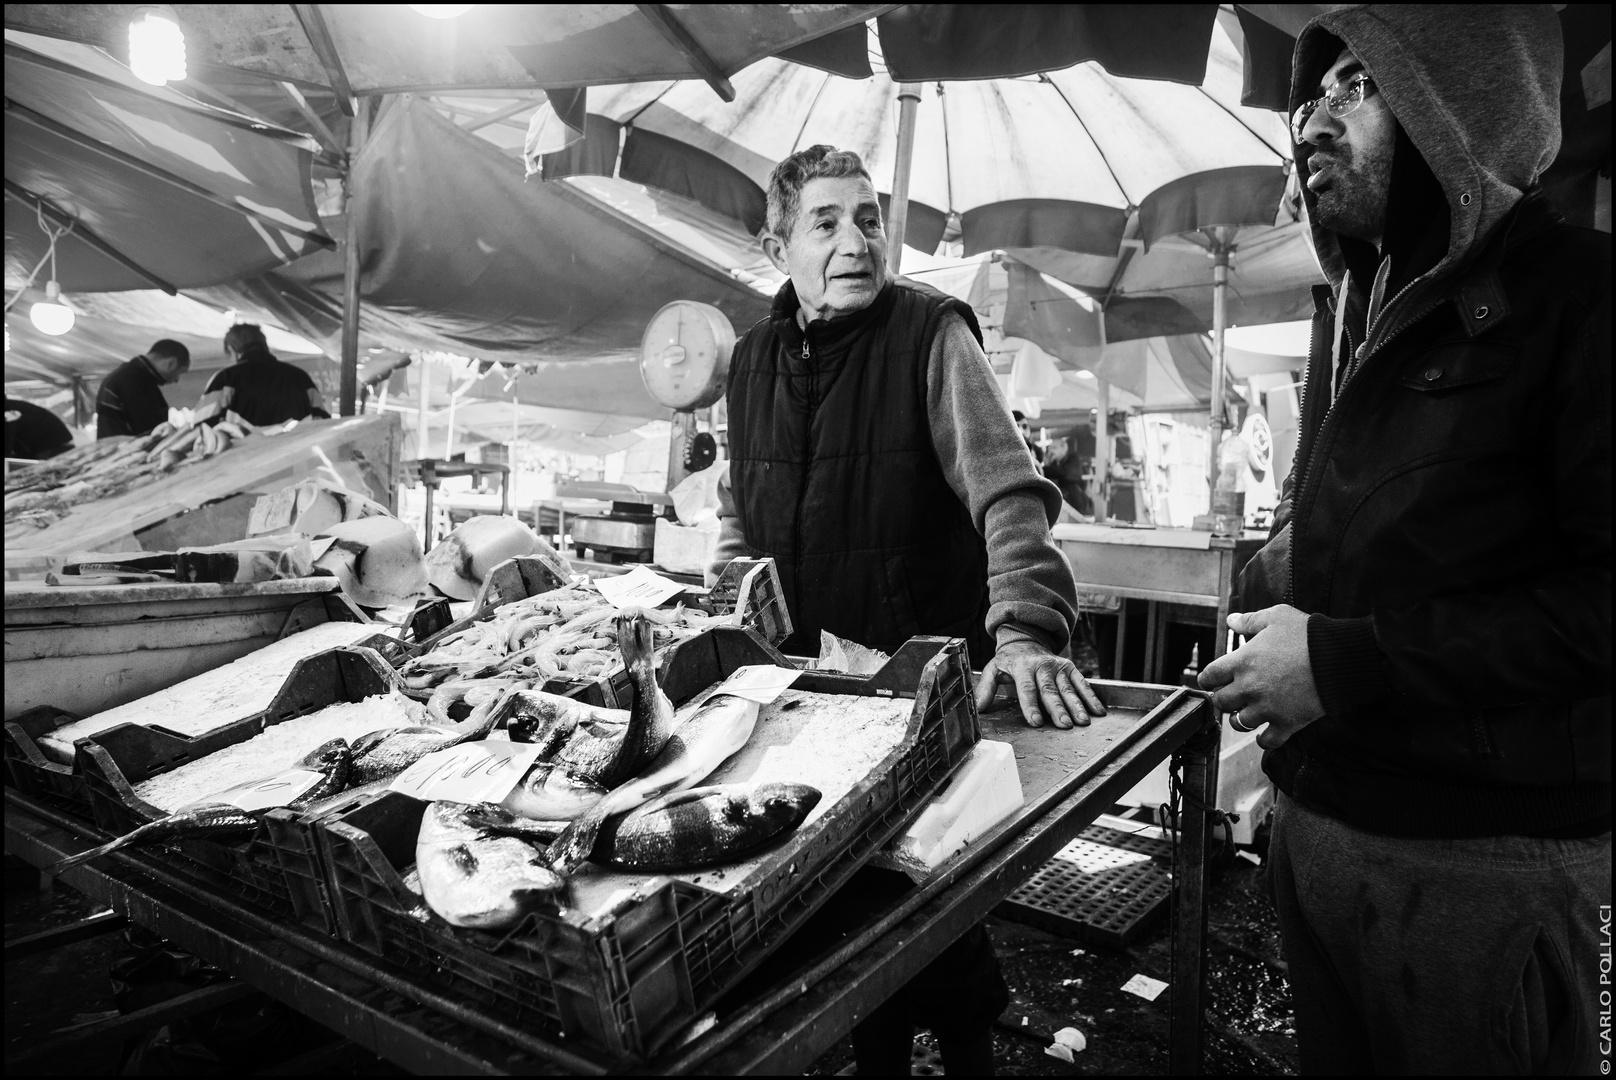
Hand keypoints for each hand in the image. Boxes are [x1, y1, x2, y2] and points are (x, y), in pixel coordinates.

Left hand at [974, 640, 1105, 728]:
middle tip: (1064, 725)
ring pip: (1068, 688)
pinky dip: (1091, 697)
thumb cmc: (1009, 661)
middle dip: (1058, 709)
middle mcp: (1042, 666)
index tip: (1036, 722)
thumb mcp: (993, 670)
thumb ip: (986, 689)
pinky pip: (1082, 683)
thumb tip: (978, 708)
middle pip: (1050, 691)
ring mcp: (1058, 666)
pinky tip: (1098, 711)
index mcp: (1022, 667)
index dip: (1030, 706)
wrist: (1026, 639)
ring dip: (1077, 705)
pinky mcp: (1070, 667)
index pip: (1026, 689)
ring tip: (1083, 721)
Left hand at [1197, 605, 1322, 749]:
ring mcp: (1267, 708)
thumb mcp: (1276, 617)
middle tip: (1231, 695)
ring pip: (1238, 723)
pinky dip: (1264, 739)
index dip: (1208, 679)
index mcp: (1242, 662)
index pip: (1209, 676)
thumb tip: (1231, 620)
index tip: (1212, 680)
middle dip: (1223, 698)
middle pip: (1221, 702)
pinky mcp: (1287, 723)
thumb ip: (1250, 620)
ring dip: (1240, 718)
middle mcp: (1249, 687)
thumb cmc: (1308, 636)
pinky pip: (1267, 741)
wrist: (1339, 659)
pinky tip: (1265, 732)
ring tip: (1248, 712)